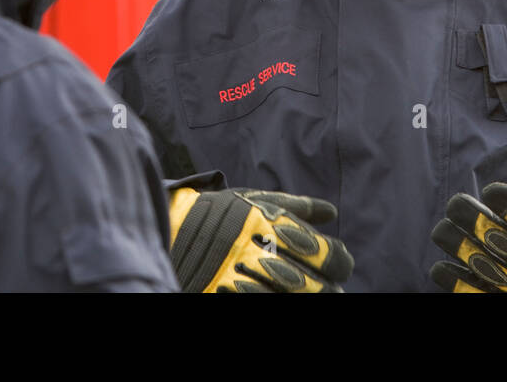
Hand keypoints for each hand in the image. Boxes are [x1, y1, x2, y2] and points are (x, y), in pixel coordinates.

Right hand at [169, 188, 353, 291]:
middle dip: (327, 289)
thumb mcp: (254, 200)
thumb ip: (296, 206)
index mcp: (272, 225)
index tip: (340, 267)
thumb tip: (332, 212)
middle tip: (330, 289)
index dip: (340, 263)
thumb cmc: (217, 212)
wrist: (166, 230)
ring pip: (290, 301)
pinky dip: (277, 304)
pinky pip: (261, 306)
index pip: (325, 253)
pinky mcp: (224, 295)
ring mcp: (240, 279)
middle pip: (314, 285)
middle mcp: (260, 252)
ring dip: (305, 300)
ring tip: (307, 296)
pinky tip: (279, 299)